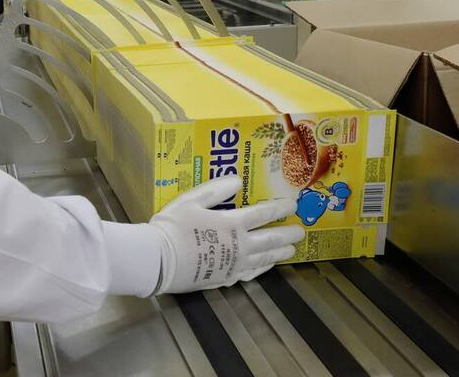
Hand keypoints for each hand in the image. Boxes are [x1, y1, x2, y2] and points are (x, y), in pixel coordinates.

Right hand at [149, 176, 302, 293]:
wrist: (158, 260)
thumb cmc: (172, 227)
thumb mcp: (191, 200)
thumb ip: (216, 189)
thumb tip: (238, 180)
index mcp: (231, 223)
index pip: (263, 214)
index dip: (280, 208)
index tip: (293, 205)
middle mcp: (239, 245)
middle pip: (270, 239)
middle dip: (288, 233)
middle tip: (300, 231)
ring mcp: (233, 265)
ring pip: (264, 258)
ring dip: (280, 252)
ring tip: (291, 250)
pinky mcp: (225, 278)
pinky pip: (251, 274)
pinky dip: (263, 269)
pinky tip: (265, 266)